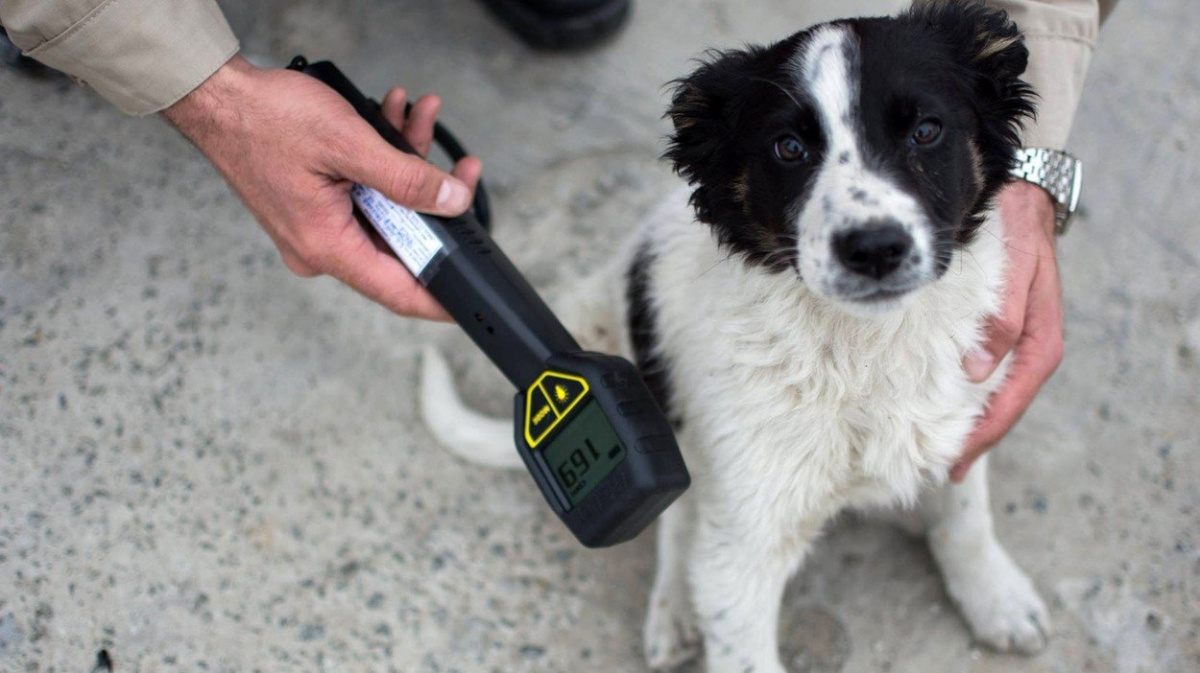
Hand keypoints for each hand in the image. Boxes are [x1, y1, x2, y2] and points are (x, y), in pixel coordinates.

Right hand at [162, 55, 481, 320]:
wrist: (218, 96)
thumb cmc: (264, 118)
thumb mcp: (350, 145)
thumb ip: (407, 179)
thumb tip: (452, 202)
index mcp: (326, 247)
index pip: (397, 292)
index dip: (441, 298)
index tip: (472, 299)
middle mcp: (320, 247)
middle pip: (399, 243)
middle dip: (434, 202)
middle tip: (460, 172)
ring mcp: (317, 228)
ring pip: (386, 210)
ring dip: (408, 167)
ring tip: (419, 121)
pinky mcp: (316, 208)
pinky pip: (364, 195)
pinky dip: (383, 161)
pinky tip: (394, 120)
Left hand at [952, 180, 1063, 481]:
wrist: (1020, 197)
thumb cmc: (1015, 231)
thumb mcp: (1014, 269)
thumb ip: (1001, 318)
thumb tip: (978, 372)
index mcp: (1040, 336)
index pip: (1014, 396)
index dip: (987, 431)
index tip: (958, 459)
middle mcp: (1031, 344)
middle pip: (1005, 404)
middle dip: (978, 438)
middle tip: (944, 470)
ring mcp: (1017, 339)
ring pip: (997, 392)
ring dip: (974, 422)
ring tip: (943, 452)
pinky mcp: (1000, 330)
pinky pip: (988, 374)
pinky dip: (971, 396)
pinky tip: (947, 408)